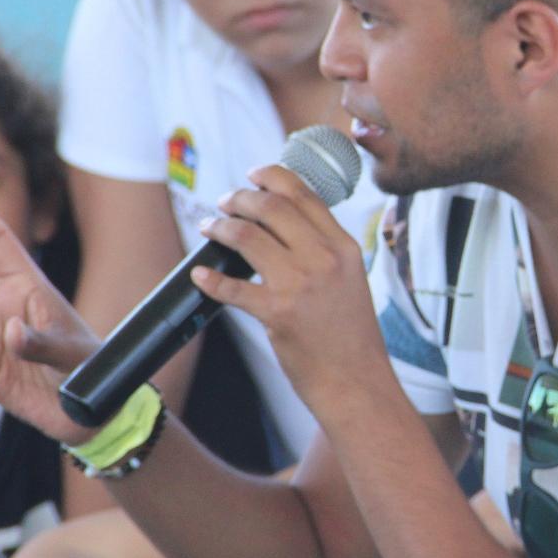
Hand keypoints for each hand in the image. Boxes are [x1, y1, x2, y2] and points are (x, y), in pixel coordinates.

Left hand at [193, 166, 389, 417]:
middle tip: (225, 202)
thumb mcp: (352, 280)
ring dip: (221, 227)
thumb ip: (326, 250)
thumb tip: (288, 225)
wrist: (358, 382)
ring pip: (248, 236)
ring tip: (210, 228)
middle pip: (271, 207)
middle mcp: (324, 259)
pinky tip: (199, 276)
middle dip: (240, 198)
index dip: (272, 177)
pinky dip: (210, 279)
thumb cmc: (352, 337)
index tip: (253, 175)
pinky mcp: (278, 314)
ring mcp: (301, 285)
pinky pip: (231, 289)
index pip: (304, 194)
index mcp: (344, 247)